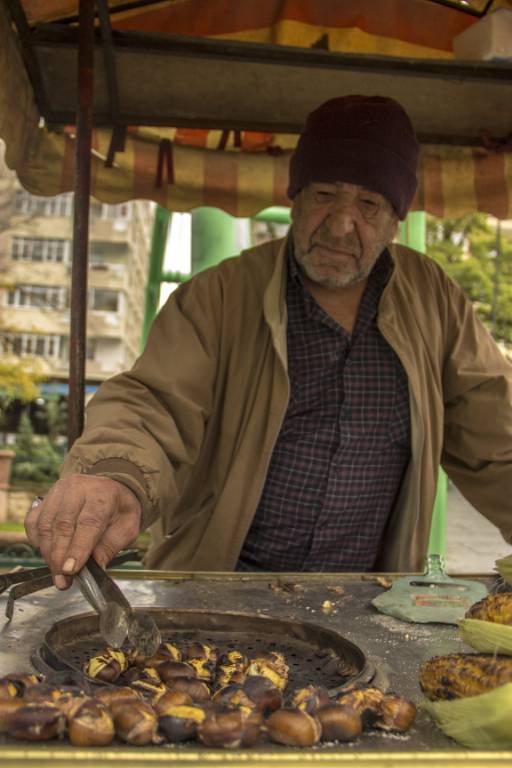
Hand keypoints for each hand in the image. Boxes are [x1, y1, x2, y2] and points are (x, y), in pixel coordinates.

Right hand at [24, 475, 141, 588]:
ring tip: (57, 573)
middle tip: (63, 580)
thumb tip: (95, 566)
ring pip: (45, 526)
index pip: (88, 522)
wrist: (108, 489)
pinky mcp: (44, 500)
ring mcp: (57, 492)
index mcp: (101, 494)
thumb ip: (111, 546)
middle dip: (60, 557)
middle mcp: (77, 489)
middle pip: (62, 525)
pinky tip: (48, 555)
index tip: (70, 570)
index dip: (77, 548)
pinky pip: (33, 523)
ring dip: (48, 554)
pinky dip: (37, 542)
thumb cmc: (118, 510)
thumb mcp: (127, 527)